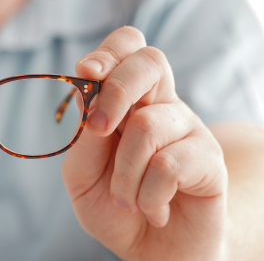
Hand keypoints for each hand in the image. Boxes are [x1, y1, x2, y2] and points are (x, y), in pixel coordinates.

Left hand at [61, 27, 226, 259]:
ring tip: (125, 200)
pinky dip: (147, 196)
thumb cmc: (114, 206)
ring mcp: (188, 131)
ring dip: (123, 174)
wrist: (151, 251)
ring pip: (148, 126)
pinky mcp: (209, 160)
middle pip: (150, 63)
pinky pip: (168, 165)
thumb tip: (88, 102)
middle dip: (114, 91)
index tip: (86, 73)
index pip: (128, 50)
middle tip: (99, 129)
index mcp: (127, 102)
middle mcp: (161, 107)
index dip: (108, 52)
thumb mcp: (81, 175)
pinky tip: (154, 209)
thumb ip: (82, 139)